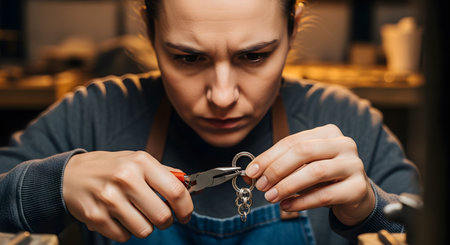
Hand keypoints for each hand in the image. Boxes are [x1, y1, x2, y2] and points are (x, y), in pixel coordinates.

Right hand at [63, 151, 192, 241]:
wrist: (69, 175)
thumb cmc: (110, 168)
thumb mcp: (137, 161)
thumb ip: (164, 173)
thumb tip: (190, 186)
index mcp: (141, 162)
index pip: (175, 191)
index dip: (186, 208)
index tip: (185, 215)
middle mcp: (126, 178)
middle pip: (162, 216)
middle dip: (165, 221)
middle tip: (159, 216)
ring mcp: (109, 199)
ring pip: (144, 230)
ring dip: (144, 226)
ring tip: (134, 213)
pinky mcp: (96, 217)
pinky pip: (124, 236)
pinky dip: (124, 231)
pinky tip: (117, 217)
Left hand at [245, 124, 374, 225]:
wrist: (356, 195)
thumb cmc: (324, 177)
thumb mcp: (303, 166)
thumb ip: (280, 165)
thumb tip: (251, 174)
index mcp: (327, 132)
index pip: (292, 141)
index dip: (268, 156)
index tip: (251, 172)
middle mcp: (343, 144)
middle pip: (303, 152)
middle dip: (277, 169)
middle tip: (260, 185)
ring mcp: (354, 164)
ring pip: (314, 172)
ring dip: (287, 186)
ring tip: (270, 197)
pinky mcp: (358, 187)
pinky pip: (324, 195)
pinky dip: (301, 202)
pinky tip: (286, 205)